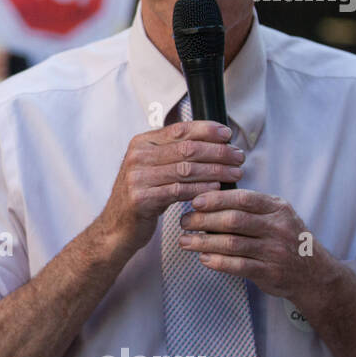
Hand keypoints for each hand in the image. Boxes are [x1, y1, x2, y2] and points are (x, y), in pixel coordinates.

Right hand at [97, 120, 243, 254]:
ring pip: (186, 169)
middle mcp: (137, 156)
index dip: (206, 130)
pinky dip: (201, 188)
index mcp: (141, 143)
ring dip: (216, 170)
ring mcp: (136, 177)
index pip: (179, 129)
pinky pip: (179, 190)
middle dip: (218, 152)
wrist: (116, 227)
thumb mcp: (153, 168)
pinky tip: (217, 188)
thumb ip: (172, 153)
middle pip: (186, 149)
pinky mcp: (141, 198)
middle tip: (238, 157)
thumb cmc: (143, 196)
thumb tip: (211, 140)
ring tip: (235, 173)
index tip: (227, 134)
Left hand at [176, 189, 324, 300]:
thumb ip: (252, 206)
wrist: (314, 274)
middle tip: (184, 222)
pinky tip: (203, 258)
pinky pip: (238, 266)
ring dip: (203, 242)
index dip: (216, 199)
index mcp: (278, 208)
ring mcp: (275, 251)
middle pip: (234, 220)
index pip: (243, 199)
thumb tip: (210, 197)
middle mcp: (278, 228)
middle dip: (203, 220)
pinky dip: (217, 262)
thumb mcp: (278, 215)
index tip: (195, 201)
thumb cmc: (287, 239)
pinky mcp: (270, 272)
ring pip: (232, 244)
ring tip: (184, 241)